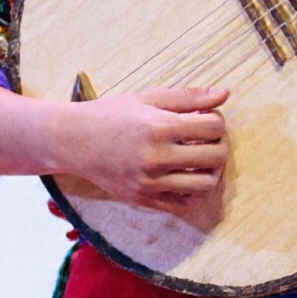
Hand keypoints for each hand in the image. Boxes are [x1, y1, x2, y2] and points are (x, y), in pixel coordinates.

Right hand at [55, 86, 230, 213]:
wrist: (72, 140)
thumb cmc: (111, 115)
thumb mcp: (146, 98)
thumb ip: (188, 97)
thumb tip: (225, 93)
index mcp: (157, 127)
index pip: (213, 127)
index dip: (217, 121)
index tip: (207, 119)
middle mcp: (155, 157)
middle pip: (215, 157)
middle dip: (220, 145)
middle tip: (210, 140)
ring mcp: (150, 182)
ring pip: (205, 185)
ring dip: (212, 171)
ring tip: (201, 160)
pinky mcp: (144, 199)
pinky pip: (185, 204)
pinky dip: (193, 191)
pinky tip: (185, 176)